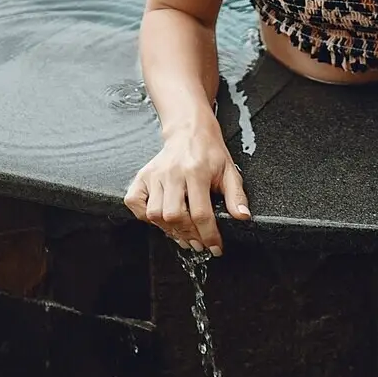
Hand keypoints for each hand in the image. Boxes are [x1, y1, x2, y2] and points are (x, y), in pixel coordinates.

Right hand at [124, 125, 249, 255]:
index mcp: (196, 171)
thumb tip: (242, 216)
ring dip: (169, 229)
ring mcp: (155, 174)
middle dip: (189, 235)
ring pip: (155, 214)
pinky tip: (160, 218)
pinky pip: (135, 202)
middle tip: (199, 241)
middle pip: (175, 216)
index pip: (200, 213)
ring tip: (183, 232)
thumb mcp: (229, 170)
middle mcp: (173, 173)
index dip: (209, 236)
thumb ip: (236, 195)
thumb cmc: (209, 151)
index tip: (215, 247)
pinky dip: (143, 215)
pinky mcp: (143, 176)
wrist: (189, 129)